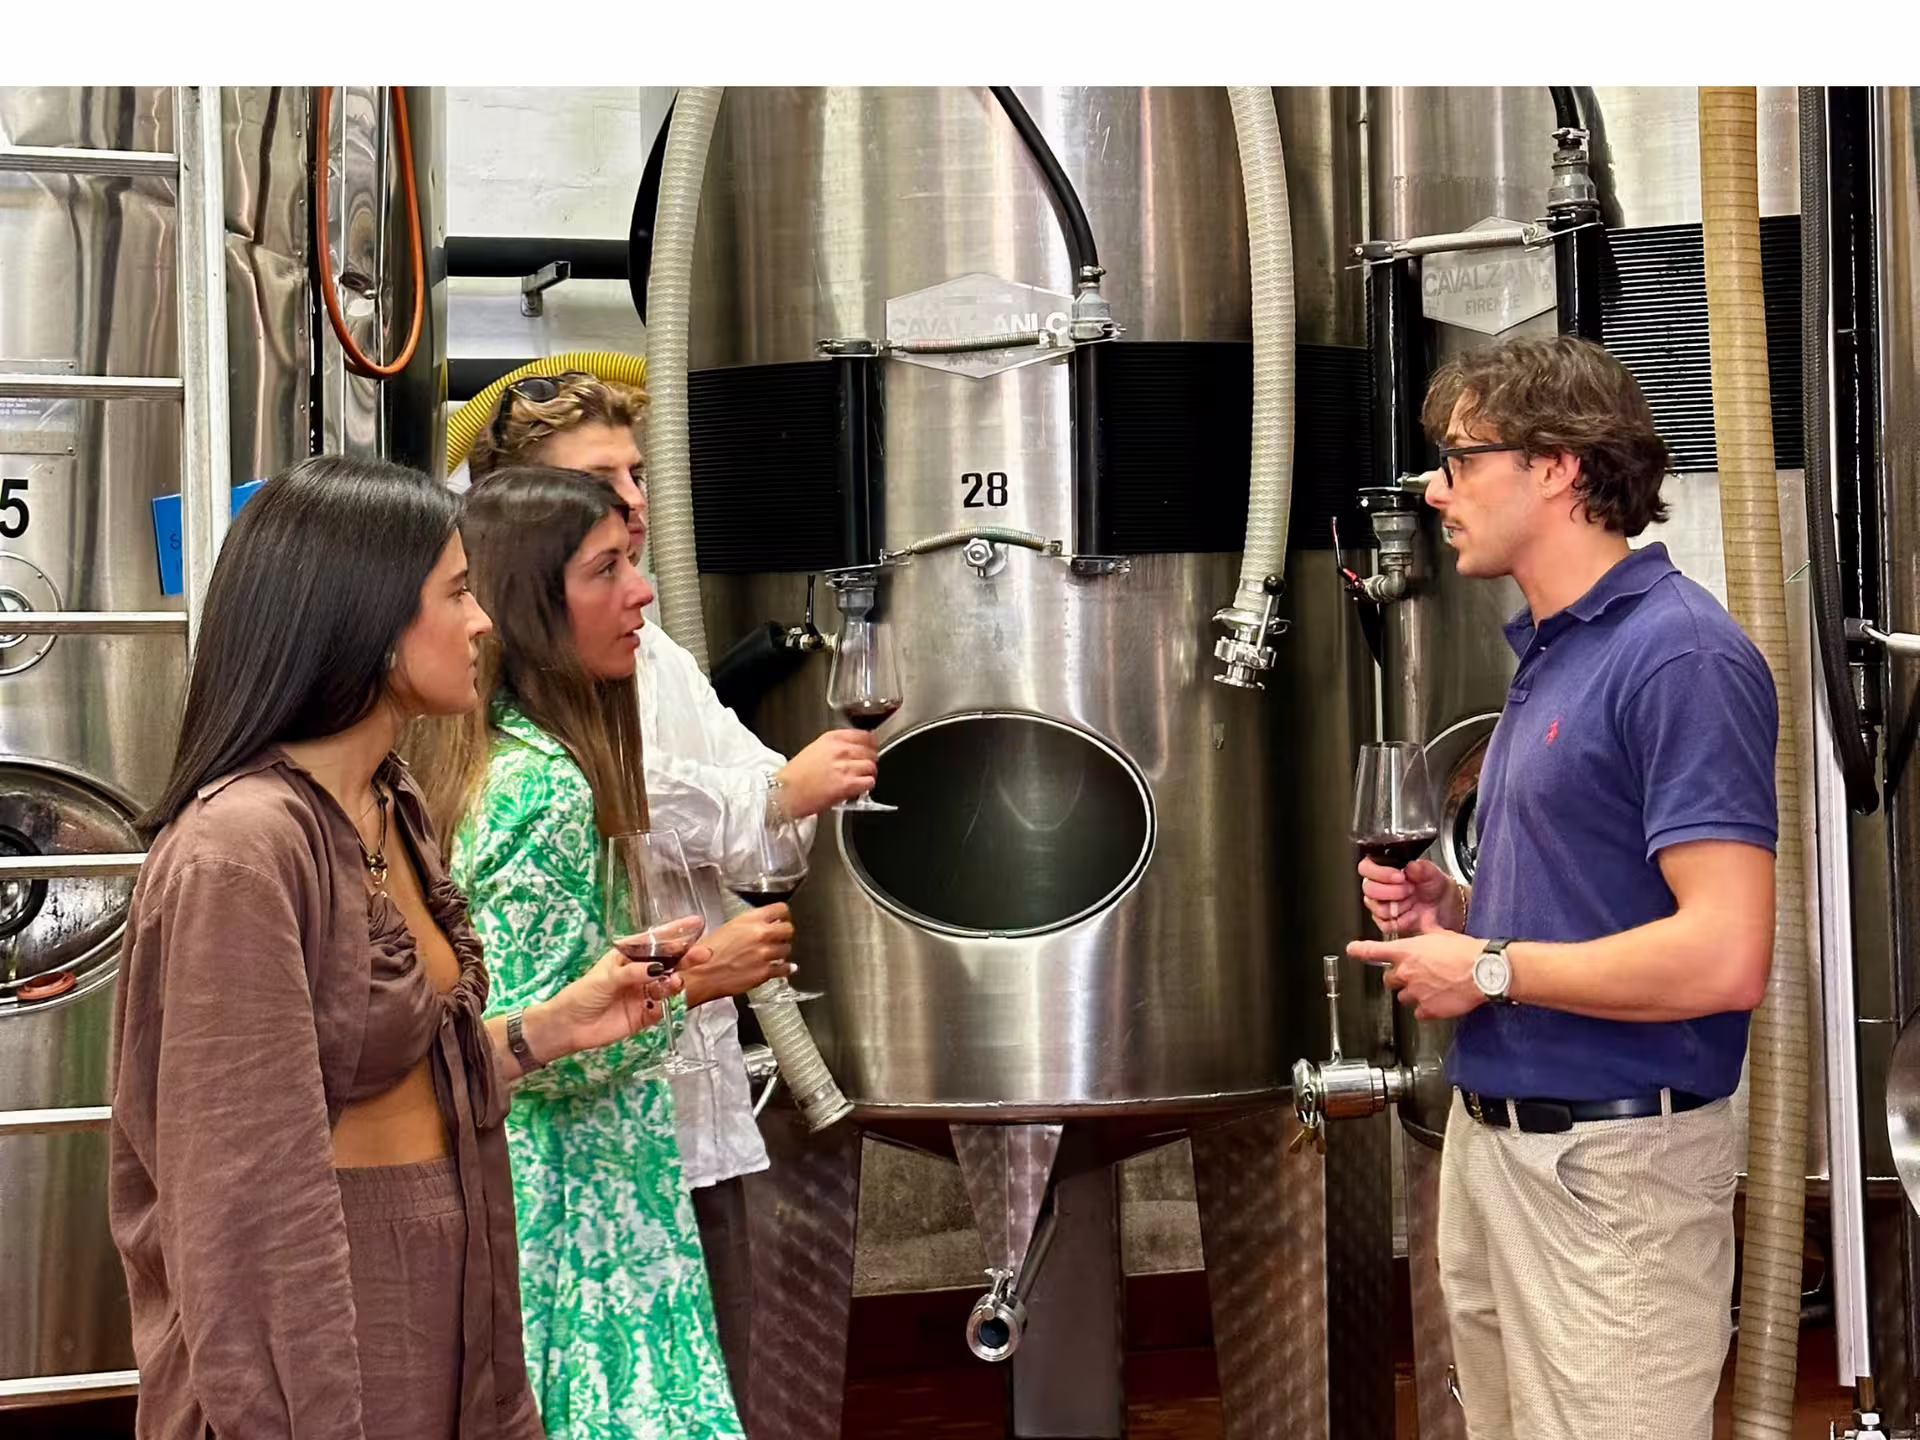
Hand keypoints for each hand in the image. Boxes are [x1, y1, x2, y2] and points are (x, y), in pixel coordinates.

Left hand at [527, 933, 693, 1061]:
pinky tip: (664, 1002)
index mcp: (628, 957)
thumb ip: (634, 972)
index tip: (695, 923)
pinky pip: (662, 1008)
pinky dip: (666, 1005)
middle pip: (668, 963)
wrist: (570, 1027)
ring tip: (677, 982)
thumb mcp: (606, 977)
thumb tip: (658, 969)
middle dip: (685, 957)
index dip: (675, 932)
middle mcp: (640, 973)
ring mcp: (643, 994)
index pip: (655, 941)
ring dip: (675, 982)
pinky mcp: (645, 1015)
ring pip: (667, 985)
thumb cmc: (582, 994)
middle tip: (703, 954)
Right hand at [681, 906, 795, 1004]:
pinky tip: (784, 967)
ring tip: (772, 954)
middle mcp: (760, 935)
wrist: (699, 975)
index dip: (782, 915)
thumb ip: (748, 925)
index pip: (780, 909)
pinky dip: (785, 969)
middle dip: (784, 934)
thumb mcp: (727, 928)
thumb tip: (762, 925)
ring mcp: (764, 954)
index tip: (782, 918)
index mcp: (750, 920)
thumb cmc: (706, 953)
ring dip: (781, 952)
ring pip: (787, 949)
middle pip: (789, 929)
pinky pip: (784, 969)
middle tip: (778, 938)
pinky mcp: (765, 973)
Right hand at [775, 730, 878, 816]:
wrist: (785, 792)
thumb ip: (835, 747)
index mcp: (832, 739)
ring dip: (868, 774)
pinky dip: (866, 786)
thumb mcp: (814, 749)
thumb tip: (853, 750)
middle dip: (869, 761)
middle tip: (863, 768)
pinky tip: (858, 788)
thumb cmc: (795, 775)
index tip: (871, 749)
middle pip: (871, 752)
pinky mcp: (847, 785)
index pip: (864, 735)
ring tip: (860, 779)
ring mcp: (844, 767)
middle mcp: (840, 750)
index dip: (871, 744)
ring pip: (871, 767)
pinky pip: (869, 782)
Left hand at [1346, 930, 1486, 1019]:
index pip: (1374, 951)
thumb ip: (1426, 932)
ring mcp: (1415, 992)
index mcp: (1407, 952)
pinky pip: (1419, 1013)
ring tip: (1433, 988)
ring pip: (1403, 998)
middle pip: (1388, 980)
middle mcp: (1406, 972)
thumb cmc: (1466, 952)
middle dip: (1399, 979)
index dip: (1360, 951)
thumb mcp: (1441, 934)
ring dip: (1413, 994)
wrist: (1483, 971)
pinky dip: (1427, 1008)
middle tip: (1417, 975)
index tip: (1351, 951)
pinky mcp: (1427, 1009)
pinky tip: (1439, 1001)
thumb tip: (1425, 924)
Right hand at [1358, 856, 1460, 936]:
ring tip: (1412, 902)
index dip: (1380, 872)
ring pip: (1376, 907)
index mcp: (1386, 870)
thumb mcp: (1436, 875)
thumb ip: (1424, 868)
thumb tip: (1411, 865)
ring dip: (1398, 905)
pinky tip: (1412, 915)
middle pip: (1368, 888)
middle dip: (1392, 890)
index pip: (1366, 867)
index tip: (1400, 876)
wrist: (1447, 913)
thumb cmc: (1438, 892)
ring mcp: (1381, 906)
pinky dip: (1401, 920)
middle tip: (1409, 889)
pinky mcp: (1386, 924)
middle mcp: (1380, 887)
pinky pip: (1385, 924)